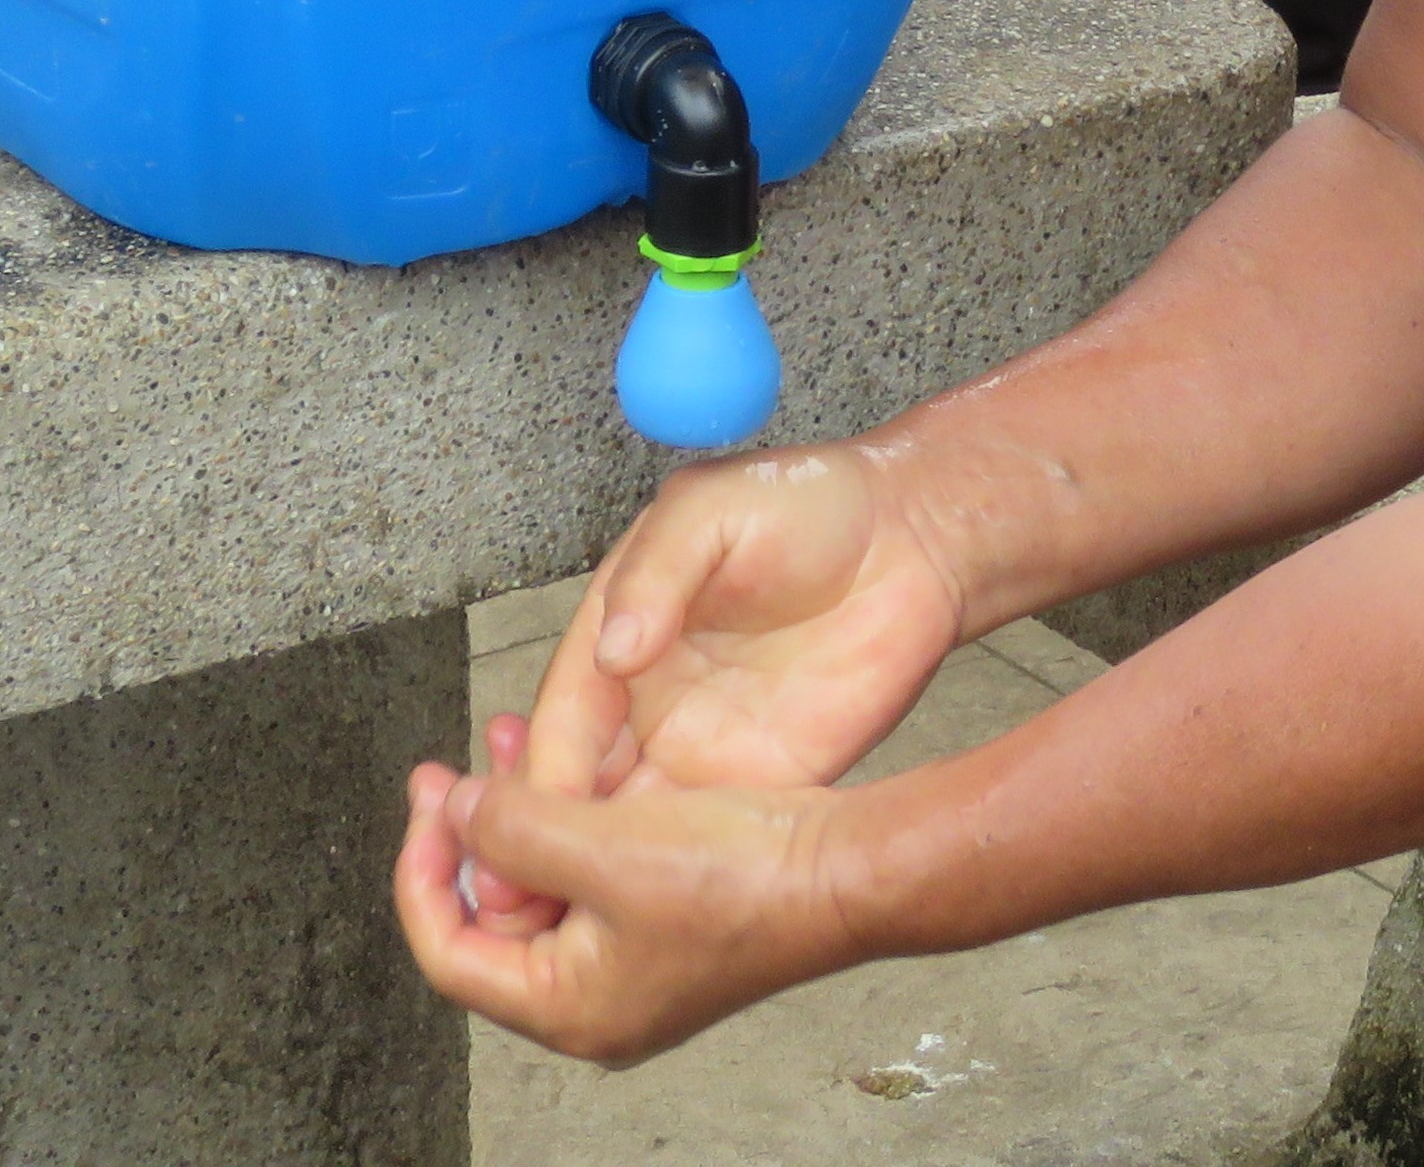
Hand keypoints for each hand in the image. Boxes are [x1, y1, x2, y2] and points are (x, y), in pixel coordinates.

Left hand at [396, 754, 863, 1062]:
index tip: (428, 804)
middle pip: (490, 919)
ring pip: (538, 886)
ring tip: (499, 747)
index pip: (450, 952)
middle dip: (465, 838)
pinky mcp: (659, 920)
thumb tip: (454, 813)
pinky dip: (562, 818)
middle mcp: (592, 997)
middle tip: (443, 776)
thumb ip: (512, 829)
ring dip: (513, 817)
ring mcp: (628, 962)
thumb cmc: (739, 879)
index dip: (421, 874)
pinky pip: (584, 872)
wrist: (839, 872)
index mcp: (568, 1007)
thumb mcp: (602, 847)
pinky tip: (562, 765)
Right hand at [446, 440, 971, 944]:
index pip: (566, 714)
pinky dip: (679, 876)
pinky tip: (654, 912)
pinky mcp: (770, 777)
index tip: (509, 818)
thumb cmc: (808, 502)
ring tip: (562, 920)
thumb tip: (614, 647)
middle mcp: (653, 697)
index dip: (540, 769)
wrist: (914, 536)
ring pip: (636, 823)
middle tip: (512, 896)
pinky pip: (711, 837)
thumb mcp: (713, 509)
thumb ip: (658, 572)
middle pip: (585, 783)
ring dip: (598, 870)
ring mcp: (710, 743)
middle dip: (544, 839)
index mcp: (624, 629)